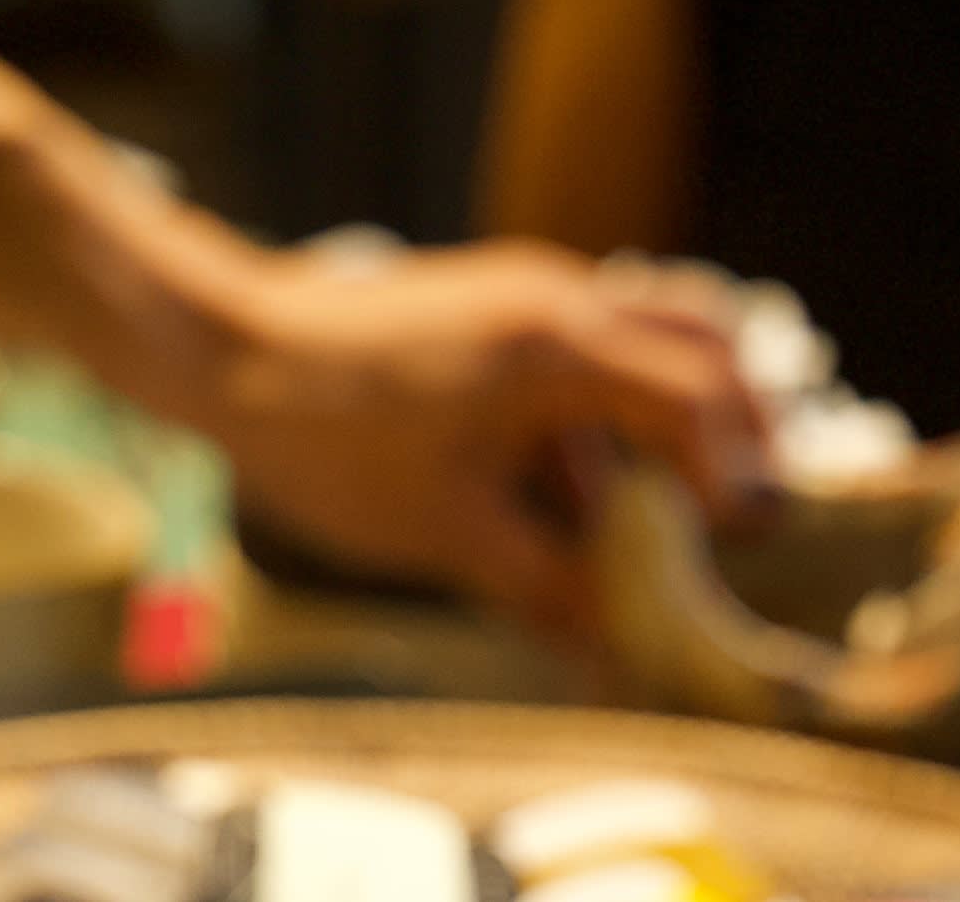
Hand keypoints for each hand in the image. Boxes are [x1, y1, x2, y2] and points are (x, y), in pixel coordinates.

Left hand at [173, 241, 774, 625]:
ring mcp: (523, 298)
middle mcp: (559, 302)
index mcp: (561, 346)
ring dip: (662, 423)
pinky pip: (579, 356)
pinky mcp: (489, 311)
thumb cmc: (324, 436)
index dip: (737, 473)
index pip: (699, 397)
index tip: (742, 539)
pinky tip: (567, 497)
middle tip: (737, 510)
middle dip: (735, 426)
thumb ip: (544, 589)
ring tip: (650, 518)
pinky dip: (599, 420)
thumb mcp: (446, 532)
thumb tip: (614, 661)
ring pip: (642, 343)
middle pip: (703, 342)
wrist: (217, 350)